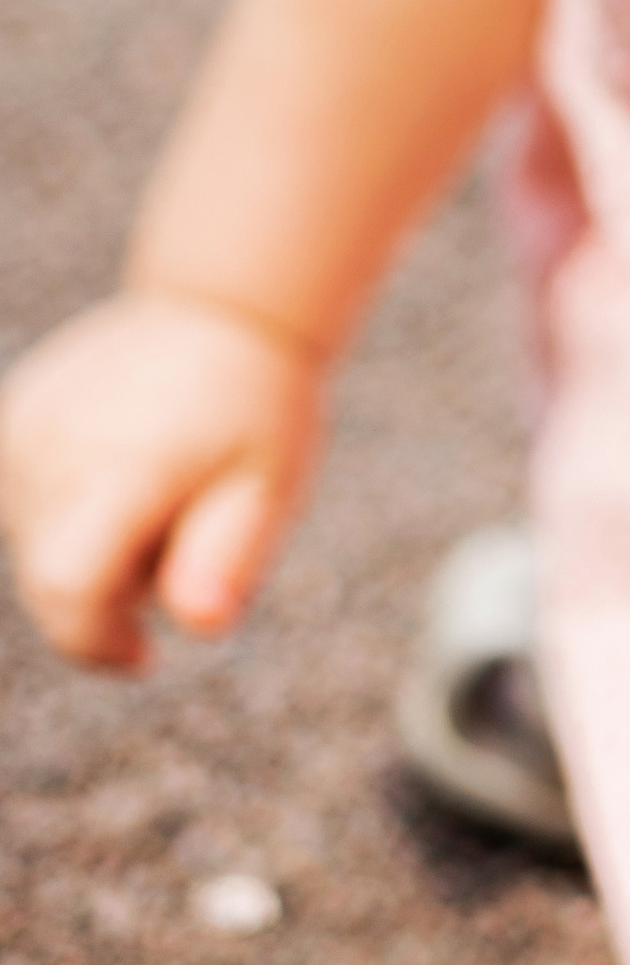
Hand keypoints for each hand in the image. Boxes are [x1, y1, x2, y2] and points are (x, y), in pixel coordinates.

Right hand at [0, 289, 324, 668]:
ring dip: (91, 546)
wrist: (225, 309)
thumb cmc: (258, 409)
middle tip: (179, 535)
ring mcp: (25, 425)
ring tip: (156, 488)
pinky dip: (71, 507)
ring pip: (39, 544)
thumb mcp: (269, 484)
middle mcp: (58, 445)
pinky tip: (124, 462)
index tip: (144, 655)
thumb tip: (205, 623)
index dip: (95, 644)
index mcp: (126, 466)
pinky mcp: (13, 416)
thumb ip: (230, 556)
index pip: (69, 587)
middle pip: (51, 579)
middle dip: (110, 592)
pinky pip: (29, 502)